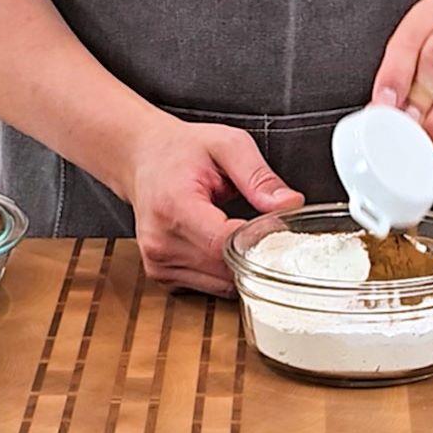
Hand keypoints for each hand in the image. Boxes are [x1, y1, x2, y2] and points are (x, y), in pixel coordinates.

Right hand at [123, 114, 303, 294]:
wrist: (142, 159)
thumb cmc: (182, 151)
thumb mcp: (227, 146)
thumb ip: (258, 176)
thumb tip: (290, 204)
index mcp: (174, 207)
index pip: (224, 244)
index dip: (258, 241)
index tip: (277, 227)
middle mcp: (161, 242)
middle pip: (226, 269)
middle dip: (254, 253)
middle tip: (264, 226)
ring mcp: (159, 263)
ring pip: (221, 285)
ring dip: (240, 266)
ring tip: (240, 232)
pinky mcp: (162, 276)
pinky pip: (209, 286)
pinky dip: (225, 271)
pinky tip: (224, 245)